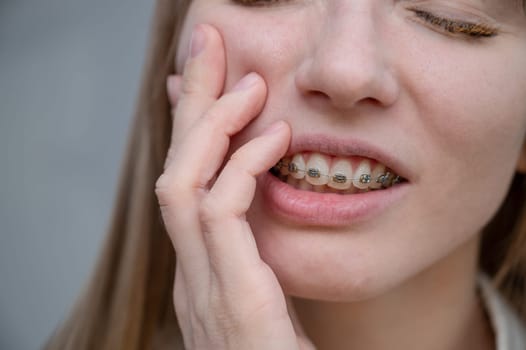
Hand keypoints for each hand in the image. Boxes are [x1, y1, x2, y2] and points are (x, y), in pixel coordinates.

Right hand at [155, 24, 314, 349]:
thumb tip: (260, 205)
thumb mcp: (265, 298)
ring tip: (246, 82)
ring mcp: (202, 286)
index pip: (185, 183)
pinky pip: (220, 214)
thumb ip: (254, 256)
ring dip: (210, 125)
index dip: (190, 127)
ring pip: (183, 184)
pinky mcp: (231, 298)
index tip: (201, 79)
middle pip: (176, 169)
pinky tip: (275, 140)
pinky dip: (243, 167)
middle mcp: (192, 273)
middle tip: (208, 45)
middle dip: (190, 104)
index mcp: (202, 271)